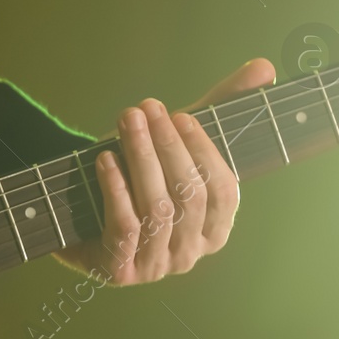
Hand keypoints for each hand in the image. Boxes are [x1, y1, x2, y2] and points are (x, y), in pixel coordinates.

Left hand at [56, 58, 275, 283]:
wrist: (73, 222)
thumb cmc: (135, 181)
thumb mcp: (174, 146)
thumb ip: (217, 110)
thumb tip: (264, 66)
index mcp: (214, 231)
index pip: (224, 192)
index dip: (205, 152)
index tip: (181, 116)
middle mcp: (190, 254)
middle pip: (189, 196)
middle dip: (167, 147)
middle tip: (146, 109)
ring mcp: (155, 267)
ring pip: (158, 209)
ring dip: (141, 159)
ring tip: (127, 122)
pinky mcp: (119, 272)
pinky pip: (124, 227)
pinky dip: (116, 189)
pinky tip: (105, 158)